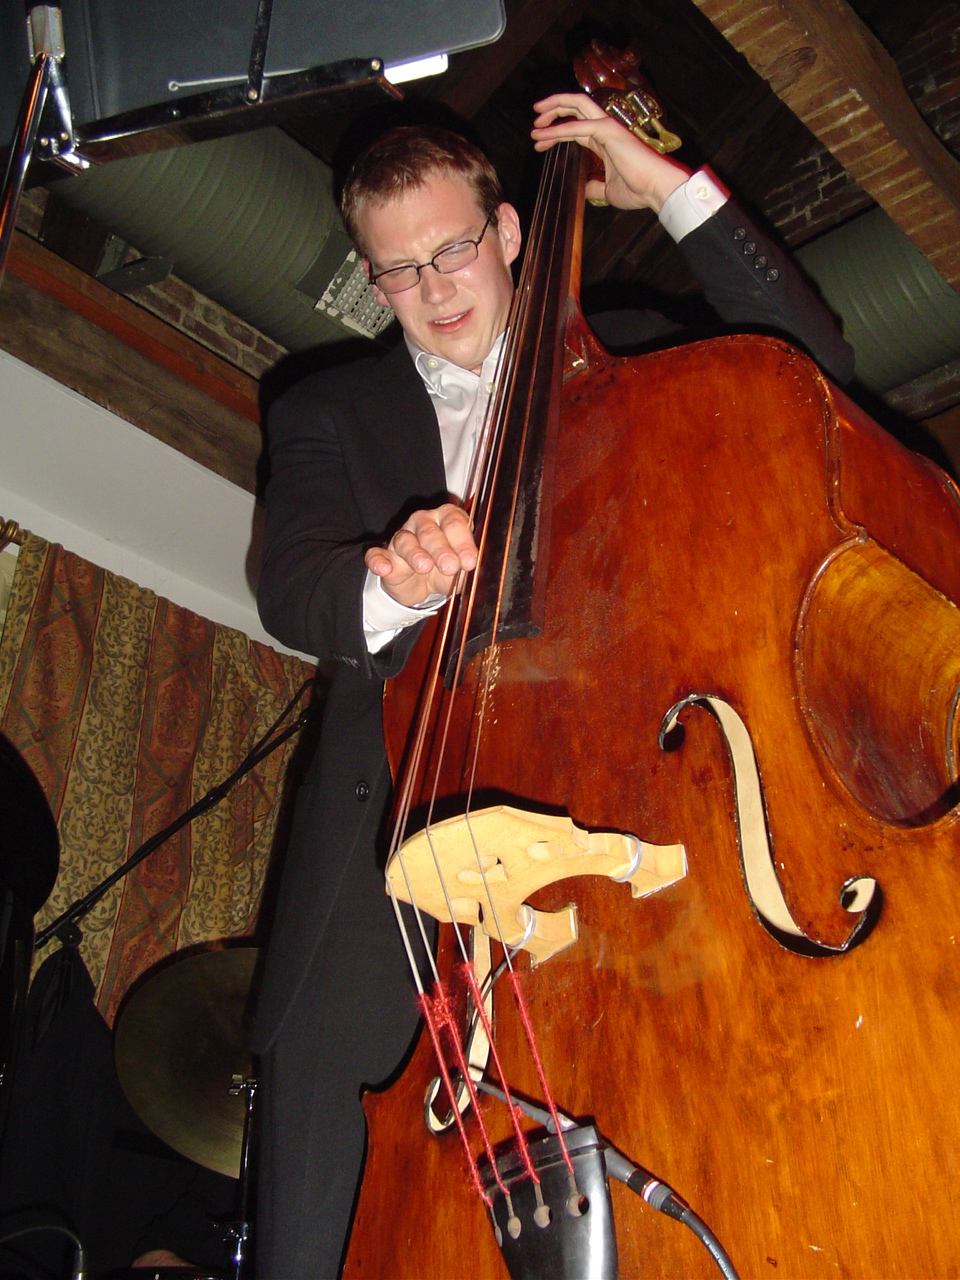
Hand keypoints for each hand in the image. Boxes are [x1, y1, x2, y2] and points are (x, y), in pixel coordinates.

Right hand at [365, 504, 477, 608]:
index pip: (454, 522)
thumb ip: (469, 565)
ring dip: (414, 553)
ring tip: (424, 567)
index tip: (469, 561)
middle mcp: (423, 523)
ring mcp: (401, 538)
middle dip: (440, 549)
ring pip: (405, 540)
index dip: (462, 541)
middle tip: (450, 566)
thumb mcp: (462, 568)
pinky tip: (384, 568)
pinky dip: (378, 561)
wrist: (423, 587)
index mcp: (446, 519)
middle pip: (429, 531)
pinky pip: (377, 555)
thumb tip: (476, 569)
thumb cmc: (446, 569)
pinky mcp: (385, 556)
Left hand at [531, 92, 689, 212]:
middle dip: (554, 108)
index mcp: (605, 141)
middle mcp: (605, 129)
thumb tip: (583, 189)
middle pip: (576, 107)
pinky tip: (543, 135)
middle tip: (535, 118)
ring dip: (553, 109)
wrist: (656, 189)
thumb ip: (594, 187)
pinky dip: (558, 129)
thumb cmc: (639, 189)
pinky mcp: (607, 130)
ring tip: (535, 121)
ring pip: (576, 105)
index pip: (576, 128)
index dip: (556, 132)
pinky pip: (577, 126)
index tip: (539, 141)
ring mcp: (607, 127)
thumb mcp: (608, 191)